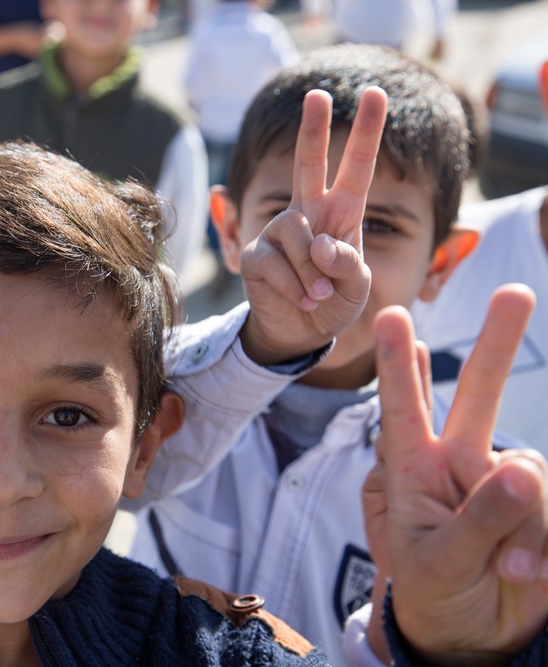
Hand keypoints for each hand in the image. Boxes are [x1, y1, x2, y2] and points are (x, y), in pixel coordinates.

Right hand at [239, 88, 383, 363]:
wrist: (300, 332)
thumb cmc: (334, 302)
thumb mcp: (358, 287)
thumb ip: (349, 265)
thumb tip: (321, 245)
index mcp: (341, 213)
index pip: (357, 167)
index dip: (366, 131)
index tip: (375, 92)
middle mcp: (308, 213)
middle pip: (308, 164)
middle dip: (313, 129)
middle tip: (318, 95)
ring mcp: (279, 232)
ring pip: (298, 235)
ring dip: (314, 273)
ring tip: (319, 295)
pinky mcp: (257, 255)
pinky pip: (278, 264)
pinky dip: (296, 287)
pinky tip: (303, 300)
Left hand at [372, 284, 547, 664]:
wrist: (474, 637)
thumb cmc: (435, 595)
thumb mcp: (440, 563)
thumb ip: (480, 520)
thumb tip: (518, 469)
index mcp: (416, 473)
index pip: (404, 410)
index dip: (399, 366)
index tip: (393, 316)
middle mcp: (461, 467)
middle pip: (479, 396)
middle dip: (497, 345)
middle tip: (516, 293)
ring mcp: (504, 485)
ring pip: (531, 472)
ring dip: (527, 524)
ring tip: (510, 571)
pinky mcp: (541, 509)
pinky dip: (545, 544)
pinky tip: (532, 574)